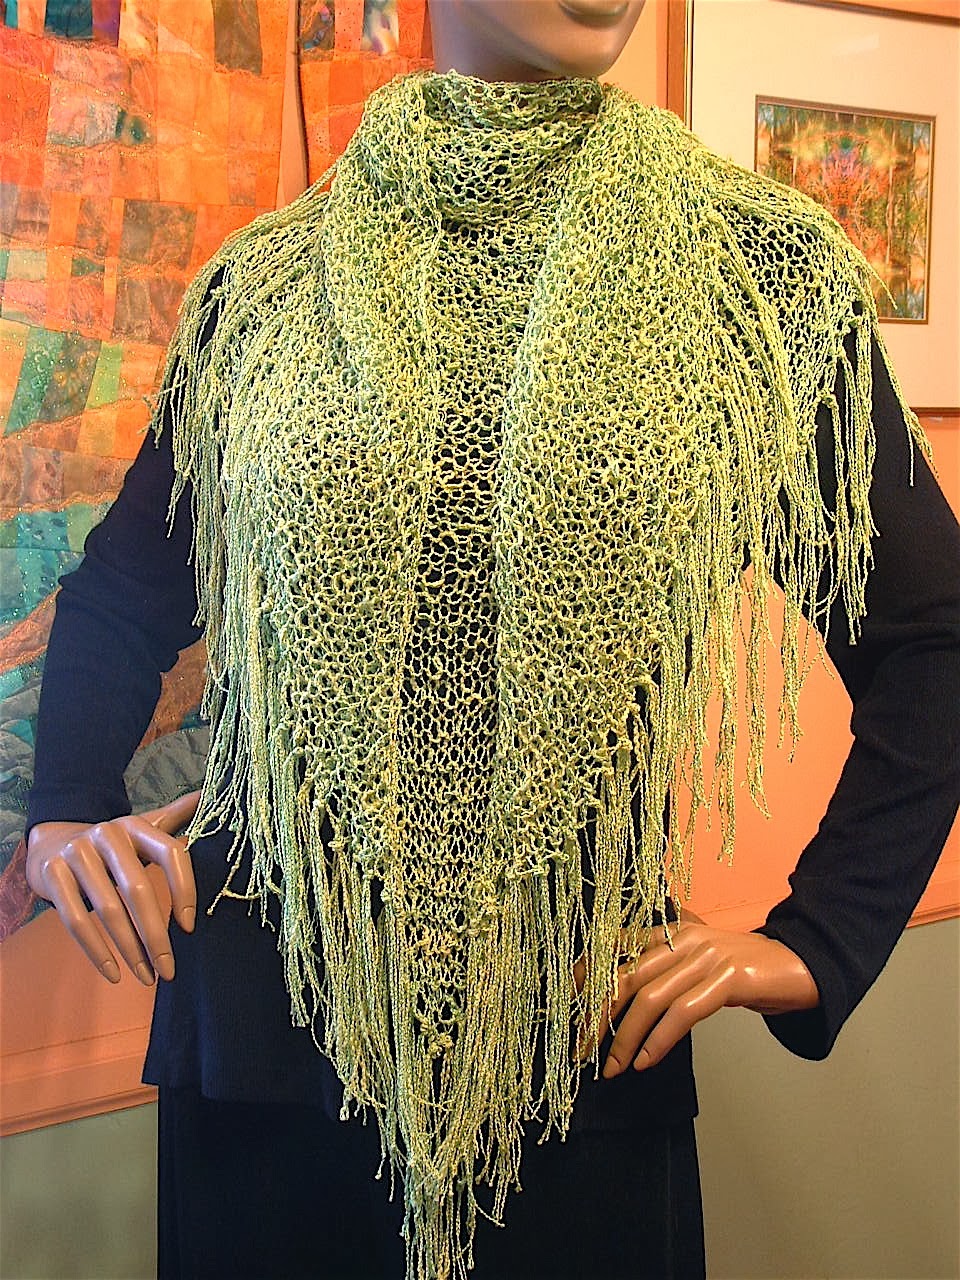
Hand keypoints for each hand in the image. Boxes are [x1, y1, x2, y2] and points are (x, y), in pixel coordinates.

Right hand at [26, 791, 199, 986]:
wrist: (52, 841)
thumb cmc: (112, 844)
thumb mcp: (143, 826)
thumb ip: (177, 815)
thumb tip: (207, 795)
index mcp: (136, 826)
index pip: (171, 854)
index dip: (184, 890)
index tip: (189, 928)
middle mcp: (107, 835)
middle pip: (138, 890)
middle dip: (156, 935)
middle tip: (168, 969)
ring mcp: (77, 854)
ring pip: (107, 910)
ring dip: (129, 950)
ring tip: (146, 976)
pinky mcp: (53, 876)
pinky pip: (75, 920)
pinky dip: (95, 951)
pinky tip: (112, 972)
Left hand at [573, 910, 818, 1075]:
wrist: (800, 966)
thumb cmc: (745, 972)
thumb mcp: (698, 964)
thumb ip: (666, 973)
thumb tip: (621, 1006)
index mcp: (672, 931)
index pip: (617, 947)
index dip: (588, 974)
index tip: (568, 1005)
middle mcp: (684, 939)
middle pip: (625, 975)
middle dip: (596, 1016)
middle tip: (579, 1048)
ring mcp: (706, 957)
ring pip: (650, 998)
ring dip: (624, 1038)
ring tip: (611, 1069)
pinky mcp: (729, 980)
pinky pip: (684, 1012)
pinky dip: (660, 1040)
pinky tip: (646, 1062)